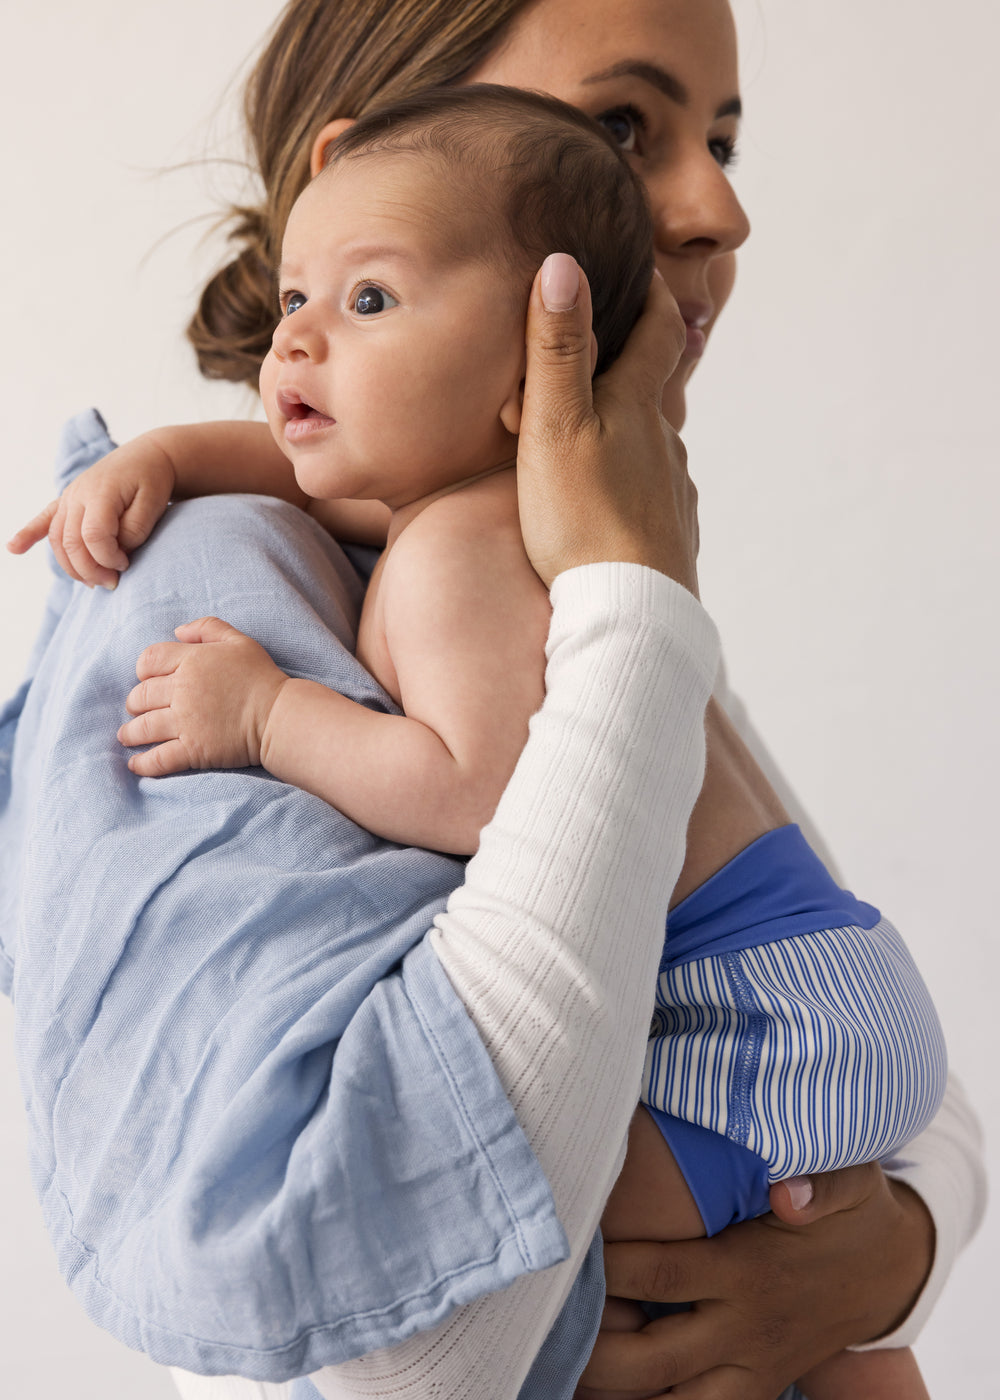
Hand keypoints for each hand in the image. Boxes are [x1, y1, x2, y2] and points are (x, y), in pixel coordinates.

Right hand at [7, 432, 175, 587]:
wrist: (149, 455)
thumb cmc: (153, 480)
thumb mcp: (153, 505)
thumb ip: (134, 530)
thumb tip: (115, 552)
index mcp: (100, 494)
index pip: (93, 537)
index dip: (108, 558)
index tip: (126, 564)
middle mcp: (78, 495)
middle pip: (71, 542)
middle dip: (90, 570)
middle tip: (112, 583)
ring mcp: (69, 498)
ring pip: (57, 539)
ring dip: (71, 566)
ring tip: (93, 582)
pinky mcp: (67, 501)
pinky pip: (44, 519)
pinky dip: (28, 534)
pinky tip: (14, 549)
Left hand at [118, 617, 288, 776]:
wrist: (279, 716)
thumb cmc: (262, 678)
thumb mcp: (239, 641)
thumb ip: (208, 627)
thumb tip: (178, 630)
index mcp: (191, 661)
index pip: (148, 660)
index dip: (142, 670)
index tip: (147, 680)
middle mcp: (183, 690)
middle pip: (140, 695)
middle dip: (134, 704)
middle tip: (137, 710)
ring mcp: (186, 722)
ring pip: (142, 727)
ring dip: (130, 733)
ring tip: (127, 737)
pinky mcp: (193, 750)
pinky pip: (158, 758)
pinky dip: (143, 763)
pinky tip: (136, 765)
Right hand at [516, 253, 696, 591]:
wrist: (631, 613)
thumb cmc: (582, 519)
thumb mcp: (554, 427)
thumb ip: (557, 350)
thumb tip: (563, 263)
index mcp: (638, 406)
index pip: (659, 330)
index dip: (653, 293)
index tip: (644, 268)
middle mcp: (666, 443)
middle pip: (655, 392)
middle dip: (631, 369)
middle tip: (602, 355)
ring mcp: (675, 492)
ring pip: (653, 447)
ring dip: (627, 434)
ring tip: (590, 440)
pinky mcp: (671, 537)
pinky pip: (653, 498)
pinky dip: (632, 488)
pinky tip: (609, 508)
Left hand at [578, 1163, 934, 1399]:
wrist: (888, 1272)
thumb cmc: (851, 1215)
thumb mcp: (850, 1185)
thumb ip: (822, 1184)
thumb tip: (786, 1192)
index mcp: (747, 1272)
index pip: (658, 1272)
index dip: (607, 1264)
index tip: (566, 1243)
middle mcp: (741, 1331)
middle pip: (647, 1358)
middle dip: (591, 1345)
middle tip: (540, 1315)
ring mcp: (746, 1370)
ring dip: (610, 1389)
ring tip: (561, 1364)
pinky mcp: (751, 1392)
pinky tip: (597, 1388)